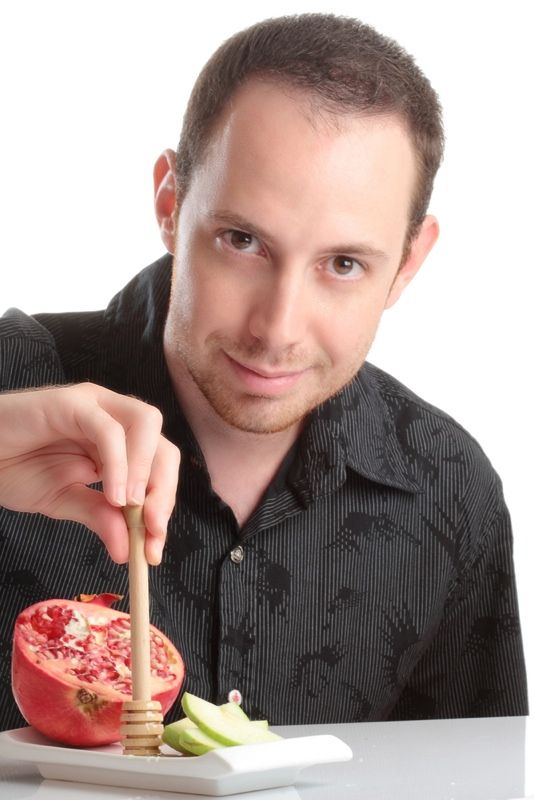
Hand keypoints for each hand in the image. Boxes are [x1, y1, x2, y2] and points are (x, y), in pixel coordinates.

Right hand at [0, 383, 179, 564]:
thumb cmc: (15, 467)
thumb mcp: (65, 501)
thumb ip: (99, 518)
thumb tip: (128, 550)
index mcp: (120, 442)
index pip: (160, 467)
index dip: (163, 505)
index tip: (154, 547)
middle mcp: (115, 418)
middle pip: (163, 446)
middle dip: (164, 491)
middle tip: (151, 530)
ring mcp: (96, 405)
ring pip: (146, 423)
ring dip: (145, 469)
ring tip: (130, 506)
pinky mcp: (72, 402)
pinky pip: (108, 429)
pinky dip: (119, 463)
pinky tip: (113, 494)